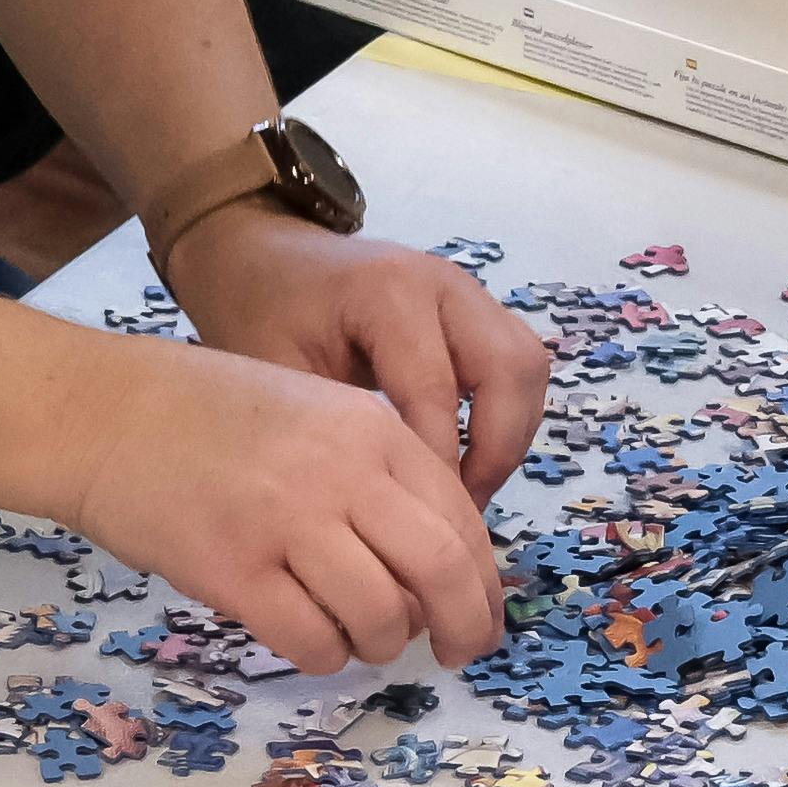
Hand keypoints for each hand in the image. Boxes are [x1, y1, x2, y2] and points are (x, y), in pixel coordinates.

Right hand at [60, 338, 510, 673]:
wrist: (104, 413)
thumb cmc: (209, 417)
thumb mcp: (315, 413)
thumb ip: (376, 474)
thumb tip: (436, 569)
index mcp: (371, 430)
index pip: (463, 519)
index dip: (484, 584)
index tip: (480, 617)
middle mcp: (340, 473)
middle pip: (443, 570)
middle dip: (463, 626)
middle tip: (456, 653)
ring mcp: (285, 522)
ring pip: (382, 615)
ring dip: (382, 644)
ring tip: (359, 638)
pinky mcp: (232, 570)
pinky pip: (311, 641)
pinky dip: (323, 656)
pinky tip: (309, 642)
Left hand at [158, 207, 551, 504]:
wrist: (264, 261)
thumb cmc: (260, 315)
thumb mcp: (276, 375)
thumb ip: (332, 433)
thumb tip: (384, 513)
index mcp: (389, 292)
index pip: (436, 390)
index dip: (439, 465)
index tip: (423, 525)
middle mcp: (445, 283)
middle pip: (512, 368)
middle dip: (496, 450)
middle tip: (460, 511)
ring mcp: (469, 292)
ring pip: (528, 367)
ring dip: (511, 436)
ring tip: (466, 493)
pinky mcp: (477, 311)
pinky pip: (517, 366)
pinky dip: (506, 418)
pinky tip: (466, 463)